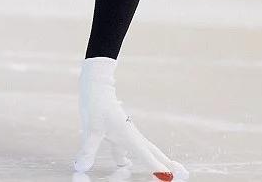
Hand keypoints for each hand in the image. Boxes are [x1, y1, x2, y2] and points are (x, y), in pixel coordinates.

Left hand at [75, 57, 188, 179]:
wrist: (97, 88)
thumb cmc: (96, 106)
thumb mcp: (91, 129)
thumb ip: (88, 149)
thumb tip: (81, 166)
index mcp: (129, 137)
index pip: (147, 157)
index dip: (158, 168)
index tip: (170, 177)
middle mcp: (131, 136)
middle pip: (153, 153)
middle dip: (165, 163)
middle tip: (180, 173)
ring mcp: (127, 134)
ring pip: (144, 150)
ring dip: (153, 160)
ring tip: (163, 170)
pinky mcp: (119, 132)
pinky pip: (130, 148)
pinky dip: (135, 156)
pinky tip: (125, 163)